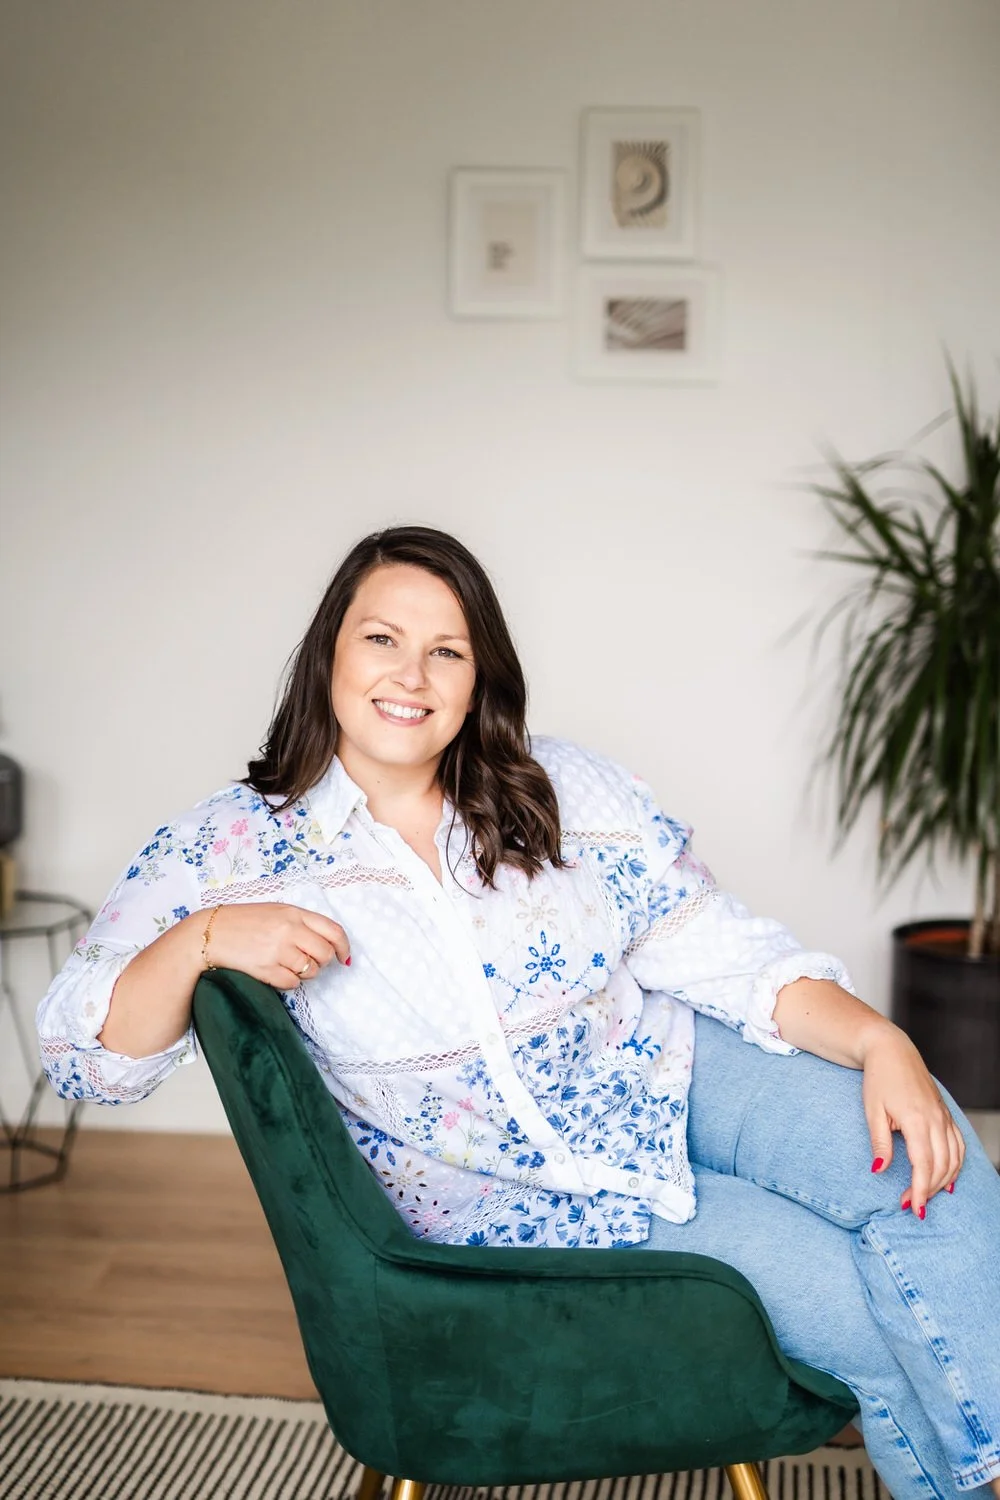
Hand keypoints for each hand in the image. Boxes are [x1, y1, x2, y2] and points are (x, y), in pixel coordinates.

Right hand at [205, 902, 349, 989]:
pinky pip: (292, 983)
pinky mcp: (266, 969)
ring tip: (286, 965)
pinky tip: (275, 972)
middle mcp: (289, 930)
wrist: (209, 933)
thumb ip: (301, 923)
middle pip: (324, 954)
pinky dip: (288, 982)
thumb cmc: (243, 922)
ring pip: (310, 971)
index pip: (333, 931)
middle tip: (308, 962)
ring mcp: (278, 950)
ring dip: (304, 973)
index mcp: (294, 913)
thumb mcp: (275, 911)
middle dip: (321, 962)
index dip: (343, 947)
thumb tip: (329, 943)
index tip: (343, 957)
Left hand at [861, 1024, 964, 1217]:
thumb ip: (879, 1143)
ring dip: (943, 1181)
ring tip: (926, 1195)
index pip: (924, 1165)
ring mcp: (944, 1116)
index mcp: (917, 1120)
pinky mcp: (945, 1114)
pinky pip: (958, 1145)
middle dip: (929, 1190)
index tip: (913, 1208)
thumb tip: (879, 1170)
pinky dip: (956, 1165)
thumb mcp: (872, 1111)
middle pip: (942, 1166)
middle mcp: (936, 1120)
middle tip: (912, 1205)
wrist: (891, 1050)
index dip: (920, 1190)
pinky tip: (948, 1179)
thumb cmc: (879, 1079)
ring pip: (954, 1158)